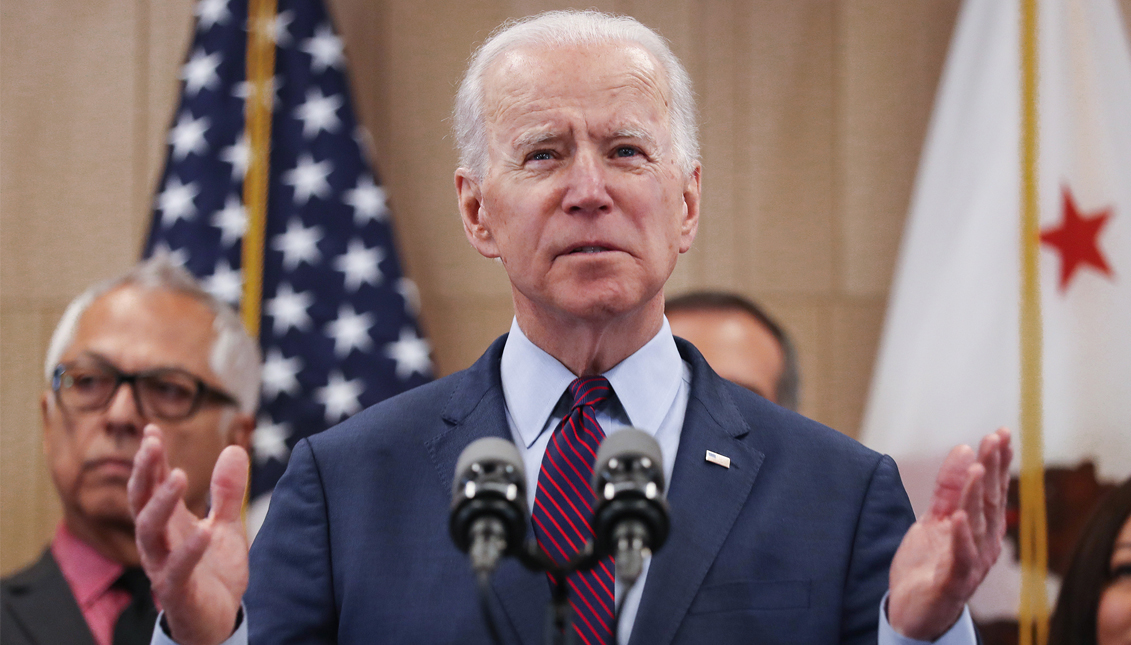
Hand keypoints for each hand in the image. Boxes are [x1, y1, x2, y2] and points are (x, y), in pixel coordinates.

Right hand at [129, 425, 249, 644]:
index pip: (152, 485)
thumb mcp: (226, 527)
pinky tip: (203, 531)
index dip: (151, 459)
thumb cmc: (214, 574)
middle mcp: (159, 541)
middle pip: (141, 501)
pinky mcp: (177, 591)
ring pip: (149, 530)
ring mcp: (164, 565)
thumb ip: (227, 492)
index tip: (152, 429)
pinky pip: (177, 568)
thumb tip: (233, 449)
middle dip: (144, 471)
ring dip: (161, 502)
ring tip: (177, 475)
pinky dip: (189, 550)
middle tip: (151, 442)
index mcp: (169, 524)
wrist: (218, 622)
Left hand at [887, 428, 1011, 639]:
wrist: (914, 610)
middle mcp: (982, 544)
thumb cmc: (930, 563)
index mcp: (980, 527)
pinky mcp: (953, 582)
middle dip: (993, 469)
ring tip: (977, 468)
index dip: (997, 462)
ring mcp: (970, 563)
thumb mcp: (936, 517)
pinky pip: (959, 558)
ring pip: (976, 525)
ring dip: (977, 496)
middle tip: (996, 438)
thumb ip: (949, 487)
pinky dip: (960, 538)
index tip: (1000, 434)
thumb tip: (964, 448)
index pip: (992, 489)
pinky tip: (958, 518)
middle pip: (990, 501)